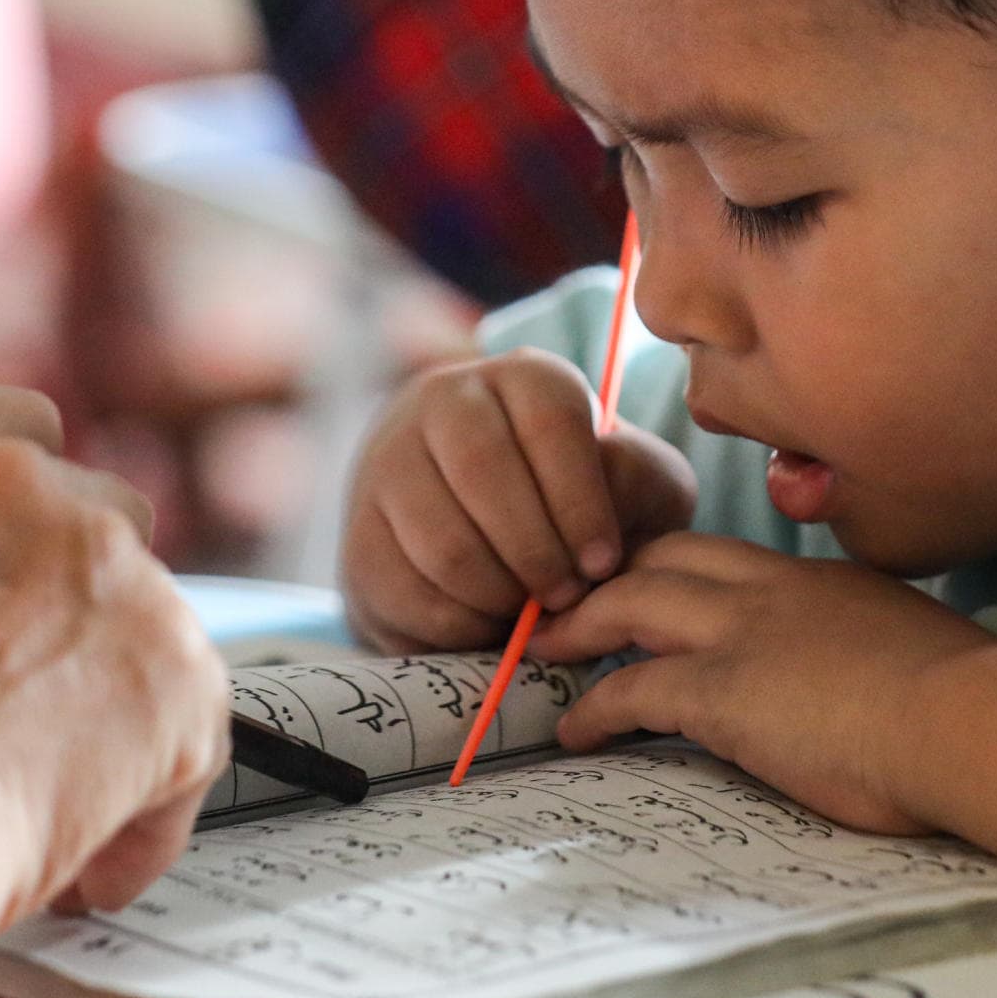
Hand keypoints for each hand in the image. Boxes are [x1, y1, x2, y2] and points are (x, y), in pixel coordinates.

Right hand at [0, 387, 230, 930]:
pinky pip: (187, 741)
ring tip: (45, 797)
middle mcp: (23, 483)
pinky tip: (83, 867)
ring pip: (153, 624)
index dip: (28, 511)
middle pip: (103, 513)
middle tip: (32, 698)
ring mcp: (114, 566)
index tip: (23, 570)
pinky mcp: (180, 662)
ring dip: (119, 694)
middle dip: (84, 597)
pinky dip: (145, 809)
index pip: (13, 432)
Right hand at [341, 348, 695, 651]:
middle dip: (536, 552)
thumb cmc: (581, 506)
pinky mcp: (359, 530)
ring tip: (527, 610)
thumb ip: (637, 479)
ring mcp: (389, 460)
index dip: (580, 502)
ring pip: (440, 537)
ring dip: (497, 592)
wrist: (496, 542)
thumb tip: (599, 510)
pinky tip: (484, 620)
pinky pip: (403, 588)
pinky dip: (454, 621)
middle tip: (565, 596)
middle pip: (483, 471)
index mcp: (525, 376)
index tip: (602, 562)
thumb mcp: (634, 485)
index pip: (550, 420)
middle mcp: (446, 398)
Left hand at [529, 533, 996, 832]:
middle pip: (665, 557)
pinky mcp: (721, 692)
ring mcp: (742, 636)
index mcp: (822, 582)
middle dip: (610, 574)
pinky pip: (632, 690)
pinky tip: (574, 733)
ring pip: (630, 604)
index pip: (730, 557)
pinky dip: (593, 709)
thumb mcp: (914, 652)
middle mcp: (773, 591)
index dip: (679, 567)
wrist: (973, 719)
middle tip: (572, 600)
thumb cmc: (971, 706)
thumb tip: (877, 678)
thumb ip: (875, 650)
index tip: (650, 583)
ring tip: (548, 651)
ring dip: (581, 627)